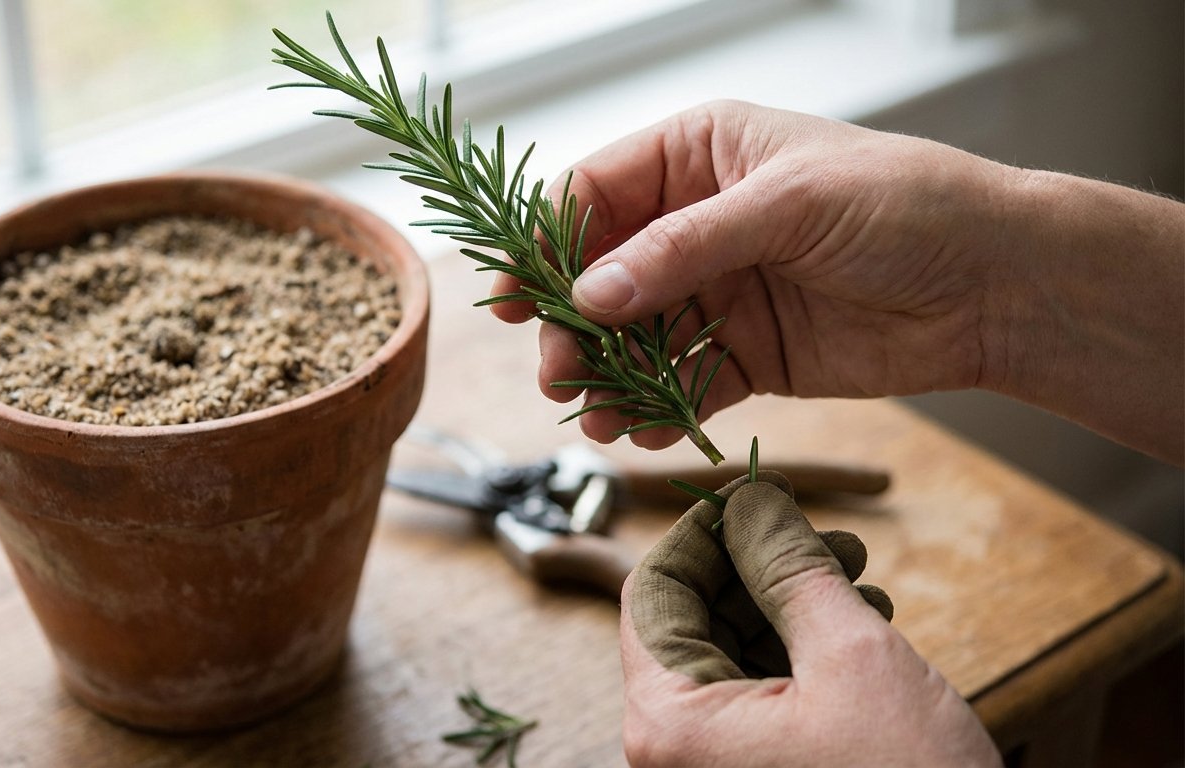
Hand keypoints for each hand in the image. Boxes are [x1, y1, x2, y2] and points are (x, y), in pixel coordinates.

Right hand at [491, 100, 1184, 462]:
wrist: (994, 285)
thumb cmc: (903, 205)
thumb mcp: (787, 205)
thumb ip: (683, 248)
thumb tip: (589, 294)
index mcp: (699, 155)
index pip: (594, 194)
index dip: (545, 243)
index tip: (512, 295)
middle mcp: (697, 222)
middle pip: (601, 274)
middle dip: (570, 324)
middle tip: (555, 372)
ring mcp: (718, 291)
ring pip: (632, 336)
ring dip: (605, 375)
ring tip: (592, 414)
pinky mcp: (744, 353)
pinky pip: (680, 382)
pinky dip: (654, 408)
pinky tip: (640, 430)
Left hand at [621, 470, 1000, 766]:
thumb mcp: (851, 658)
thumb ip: (790, 569)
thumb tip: (751, 500)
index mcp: (668, 722)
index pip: (651, 591)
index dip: (704, 532)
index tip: (759, 497)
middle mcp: (675, 750)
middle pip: (693, 619)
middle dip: (761, 566)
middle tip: (831, 536)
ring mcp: (716, 767)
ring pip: (733, 653)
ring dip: (791, 605)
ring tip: (859, 578)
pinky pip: (760, 695)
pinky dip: (803, 653)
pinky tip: (860, 627)